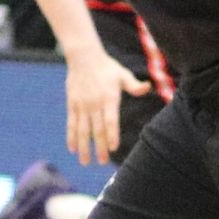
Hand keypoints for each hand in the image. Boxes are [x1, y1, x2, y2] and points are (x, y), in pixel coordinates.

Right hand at [64, 46, 149, 164]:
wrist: (83, 57)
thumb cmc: (107, 67)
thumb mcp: (122, 74)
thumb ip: (134, 85)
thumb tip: (147, 87)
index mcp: (109, 98)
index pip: (110, 120)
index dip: (112, 135)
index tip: (113, 149)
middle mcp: (94, 103)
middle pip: (97, 129)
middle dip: (99, 147)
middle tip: (102, 162)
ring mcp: (82, 105)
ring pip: (82, 130)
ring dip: (84, 147)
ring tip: (86, 162)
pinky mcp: (72, 105)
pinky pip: (71, 123)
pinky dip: (71, 137)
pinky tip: (72, 149)